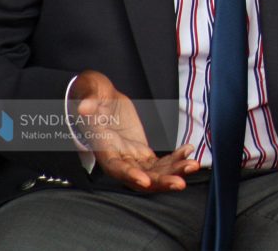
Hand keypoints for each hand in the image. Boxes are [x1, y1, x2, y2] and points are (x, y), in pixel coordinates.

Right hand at [71, 70, 199, 191]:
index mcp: (104, 147)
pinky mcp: (141, 152)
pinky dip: (175, 159)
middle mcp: (118, 157)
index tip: (145, 181)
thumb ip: (89, 102)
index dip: (130, 175)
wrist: (102, 100)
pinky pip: (160, 162)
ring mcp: (131, 157)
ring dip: (174, 172)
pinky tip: (188, 150)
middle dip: (160, 182)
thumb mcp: (91, 93)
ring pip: (153, 172)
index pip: (116, 168)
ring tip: (193, 165)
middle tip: (180, 183)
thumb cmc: (93, 95)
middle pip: (139, 177)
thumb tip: (84, 107)